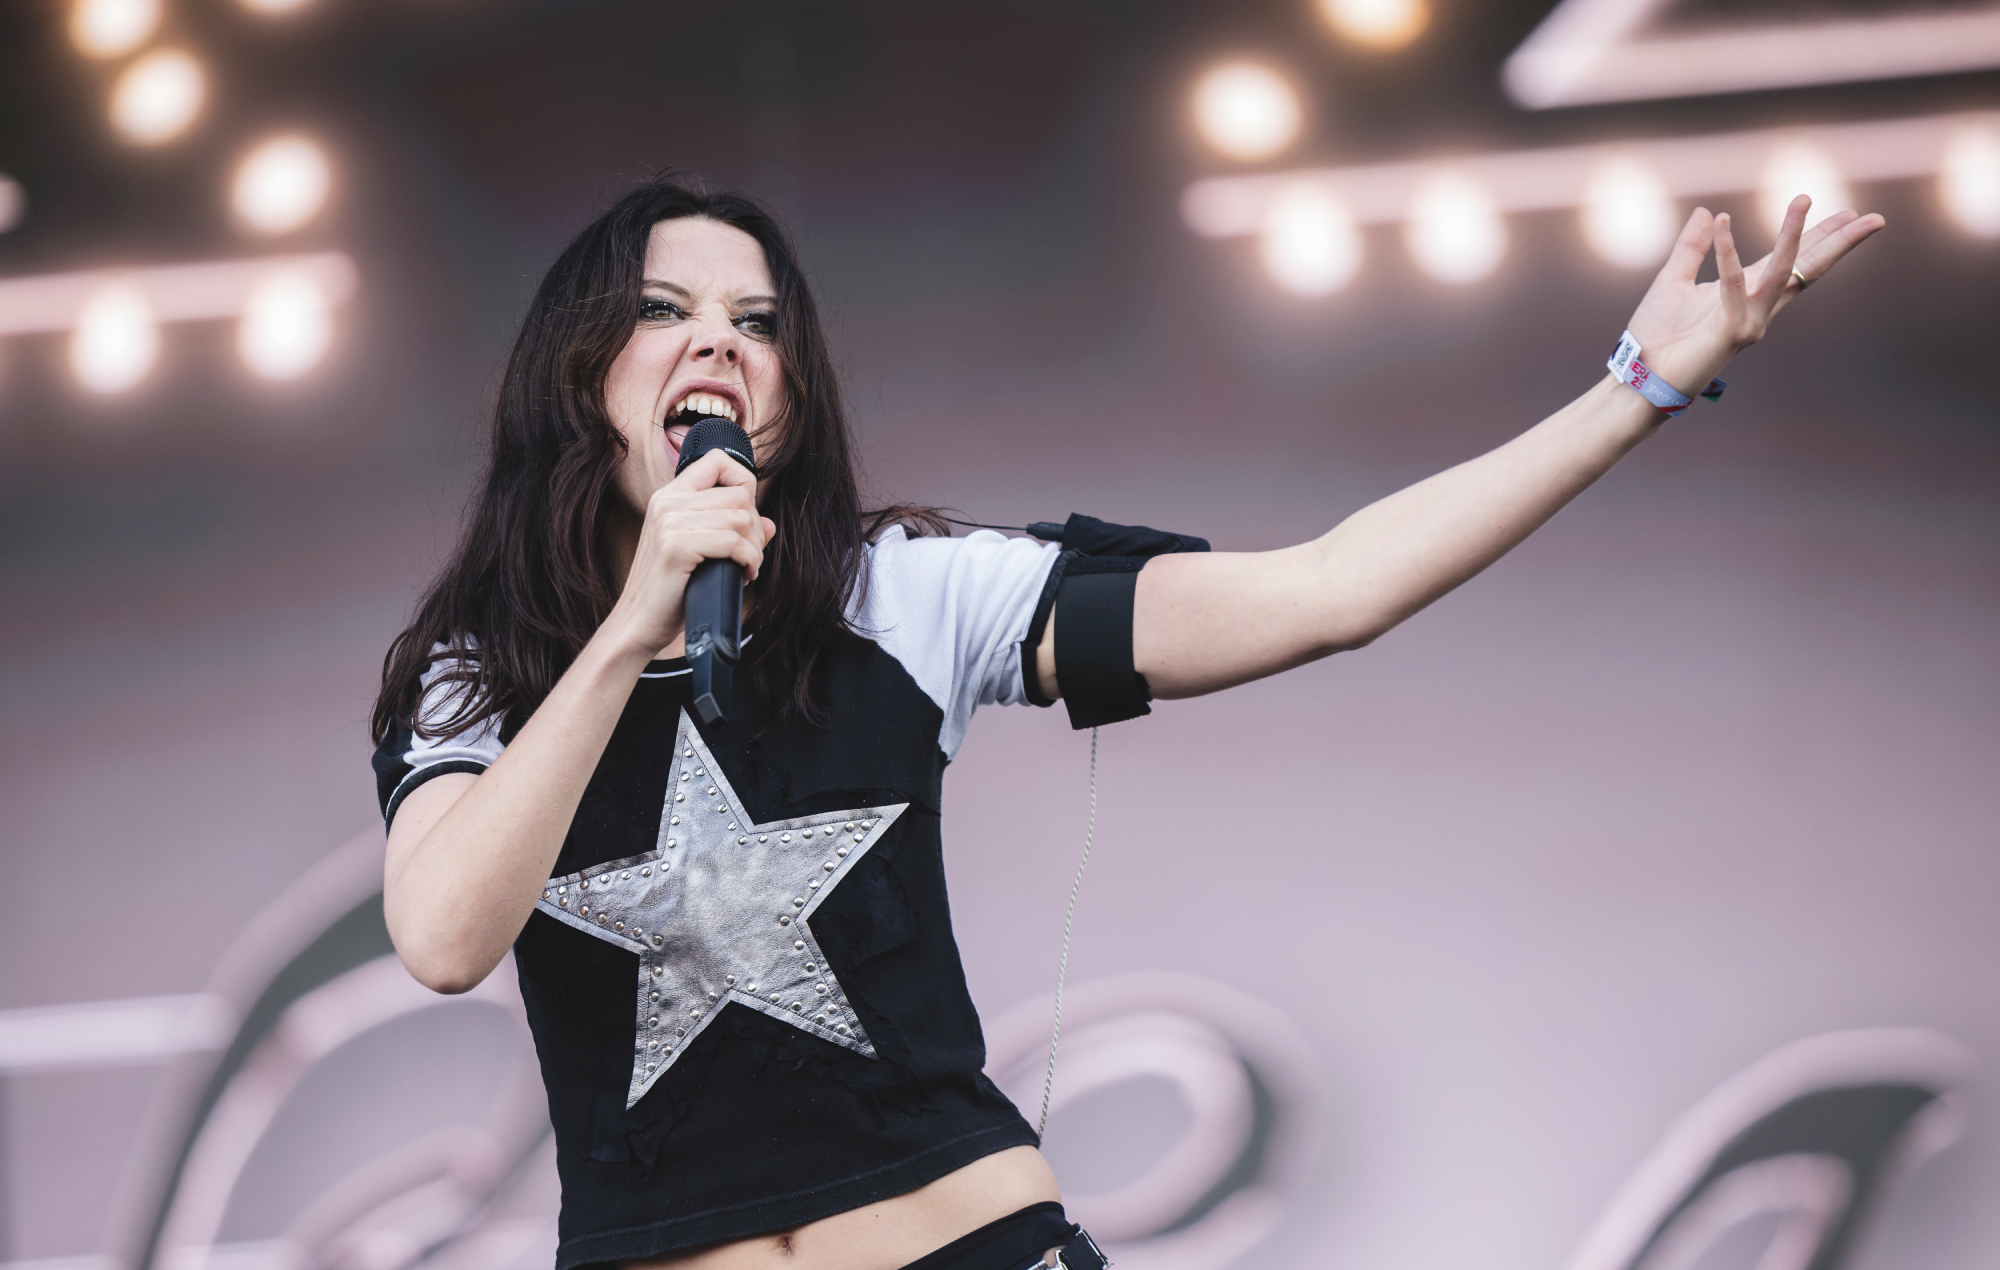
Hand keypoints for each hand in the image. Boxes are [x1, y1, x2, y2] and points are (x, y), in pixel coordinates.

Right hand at [604, 449, 775, 658]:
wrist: (637, 623)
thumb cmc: (670, 591)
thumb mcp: (701, 553)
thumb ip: (732, 532)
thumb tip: (769, 524)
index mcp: (669, 497)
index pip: (717, 460)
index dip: (744, 482)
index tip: (747, 517)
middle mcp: (667, 502)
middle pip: (739, 494)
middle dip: (755, 527)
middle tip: (750, 555)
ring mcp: (669, 523)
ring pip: (741, 517)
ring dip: (754, 547)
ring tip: (747, 567)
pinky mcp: (676, 548)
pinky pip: (733, 542)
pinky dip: (749, 560)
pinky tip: (745, 575)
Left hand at [1622, 196, 1885, 400]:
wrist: (1639, 375)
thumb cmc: (1658, 335)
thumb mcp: (1673, 280)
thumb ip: (1692, 248)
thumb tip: (1708, 212)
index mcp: (1747, 292)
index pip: (1792, 260)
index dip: (1819, 236)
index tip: (1849, 213)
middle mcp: (1757, 306)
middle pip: (1807, 269)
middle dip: (1838, 242)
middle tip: (1873, 217)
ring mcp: (1750, 321)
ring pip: (1781, 272)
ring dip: (1794, 235)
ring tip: (1804, 200)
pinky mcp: (1732, 333)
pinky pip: (1733, 286)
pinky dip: (1725, 255)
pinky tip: (1722, 223)